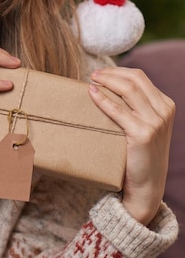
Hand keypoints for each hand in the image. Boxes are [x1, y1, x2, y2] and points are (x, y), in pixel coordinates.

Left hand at [89, 66, 174, 225]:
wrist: (147, 186)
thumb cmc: (140, 154)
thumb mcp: (146, 126)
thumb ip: (137, 107)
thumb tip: (109, 85)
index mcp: (166, 105)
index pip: (140, 77)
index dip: (118, 71)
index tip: (102, 72)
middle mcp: (164, 111)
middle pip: (135, 79)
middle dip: (112, 72)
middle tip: (94, 74)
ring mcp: (155, 123)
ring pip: (128, 89)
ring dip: (107, 81)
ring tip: (92, 80)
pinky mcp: (143, 134)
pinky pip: (119, 110)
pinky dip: (103, 99)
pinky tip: (92, 93)